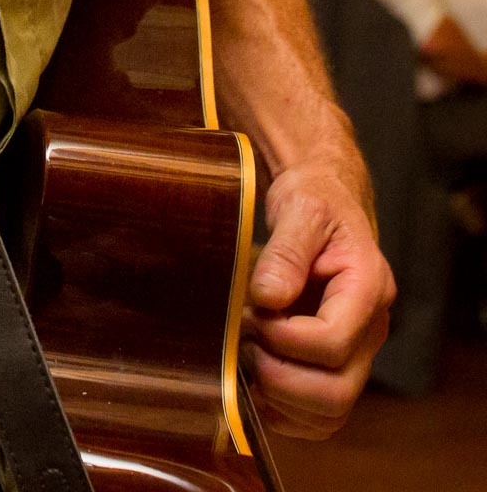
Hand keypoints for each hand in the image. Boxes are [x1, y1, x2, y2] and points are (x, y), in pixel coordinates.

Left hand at [242, 161, 394, 438]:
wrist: (324, 202)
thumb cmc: (314, 201)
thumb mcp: (300, 209)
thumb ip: (286, 253)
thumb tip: (267, 298)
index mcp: (368, 288)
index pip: (333, 342)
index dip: (285, 339)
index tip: (254, 313)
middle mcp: (371, 330)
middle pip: (336, 393)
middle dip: (279, 378)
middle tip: (246, 343)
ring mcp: (357, 354)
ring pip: (329, 414)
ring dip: (279, 398)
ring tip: (250, 356)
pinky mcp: (337, 367)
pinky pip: (318, 416)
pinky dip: (284, 411)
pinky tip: (255, 377)